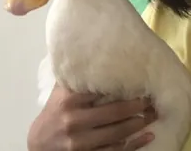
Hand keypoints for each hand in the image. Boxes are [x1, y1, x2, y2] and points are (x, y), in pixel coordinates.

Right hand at [27, 84, 156, 149]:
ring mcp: (79, 143)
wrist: (37, 146)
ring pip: (116, 134)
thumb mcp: (60, 92)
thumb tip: (90, 48)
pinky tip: (147, 137)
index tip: (139, 80)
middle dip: (136, 106)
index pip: (99, 90)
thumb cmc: (54, 114)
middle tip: (151, 99)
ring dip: (138, 125)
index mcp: (69, 100)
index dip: (122, 85)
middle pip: (113, 113)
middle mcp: (73, 121)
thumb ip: (75, 75)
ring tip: (153, 115)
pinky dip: (134, 146)